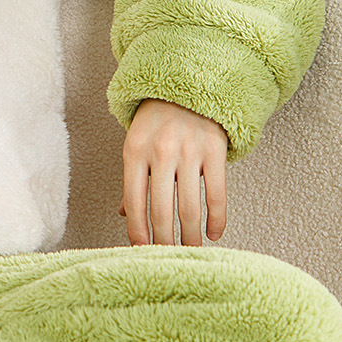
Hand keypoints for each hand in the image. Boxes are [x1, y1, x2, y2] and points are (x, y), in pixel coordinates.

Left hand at [120, 98, 227, 245]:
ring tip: (190, 250)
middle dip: (164, 239)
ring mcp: (189, 151)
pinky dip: (217, 218)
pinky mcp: (215, 151)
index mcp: (134, 151)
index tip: (142, 250)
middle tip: (168, 257)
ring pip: (190, 207)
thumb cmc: (155, 121)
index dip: (138, 230)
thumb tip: (124, 215)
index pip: (134, 201)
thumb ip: (132, 179)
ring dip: (190, 235)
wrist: (186, 84)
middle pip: (162, 209)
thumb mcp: (136, 144)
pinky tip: (213, 234)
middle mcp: (160, 152)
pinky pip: (217, 193)